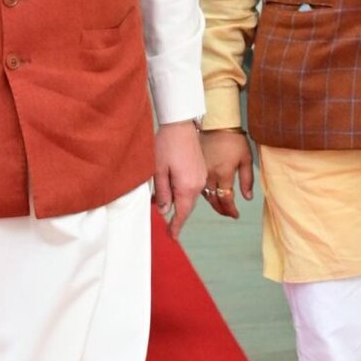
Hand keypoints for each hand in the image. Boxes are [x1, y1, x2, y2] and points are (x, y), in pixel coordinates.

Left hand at [152, 120, 206, 235]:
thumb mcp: (159, 170)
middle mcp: (198, 184)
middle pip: (186, 206)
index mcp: (187, 186)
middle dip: (175, 214)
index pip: (182, 213)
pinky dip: (181, 191)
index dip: (176, 226)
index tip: (172, 237)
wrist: (180, 124)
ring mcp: (201, 176)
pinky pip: (191, 187)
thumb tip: (165, 210)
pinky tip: (169, 186)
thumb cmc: (166, 145)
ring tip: (160, 200)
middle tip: (164, 221)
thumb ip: (163, 192)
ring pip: (189, 196)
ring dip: (177, 201)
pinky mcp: (200, 169)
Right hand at [198, 128, 253, 219]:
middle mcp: (210, 175)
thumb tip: (247, 197)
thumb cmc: (233, 139)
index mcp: (224, 173)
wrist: (216, 124)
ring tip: (221, 207)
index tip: (235, 215)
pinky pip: (199, 185)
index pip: (226, 199)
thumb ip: (247, 180)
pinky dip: (205, 193)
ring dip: (213, 203)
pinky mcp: (195, 167)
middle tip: (229, 213)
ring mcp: (201, 171)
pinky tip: (211, 194)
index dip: (231, 210)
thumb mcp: (246, 158)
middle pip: (214, 200)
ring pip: (205, 195)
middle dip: (222, 210)